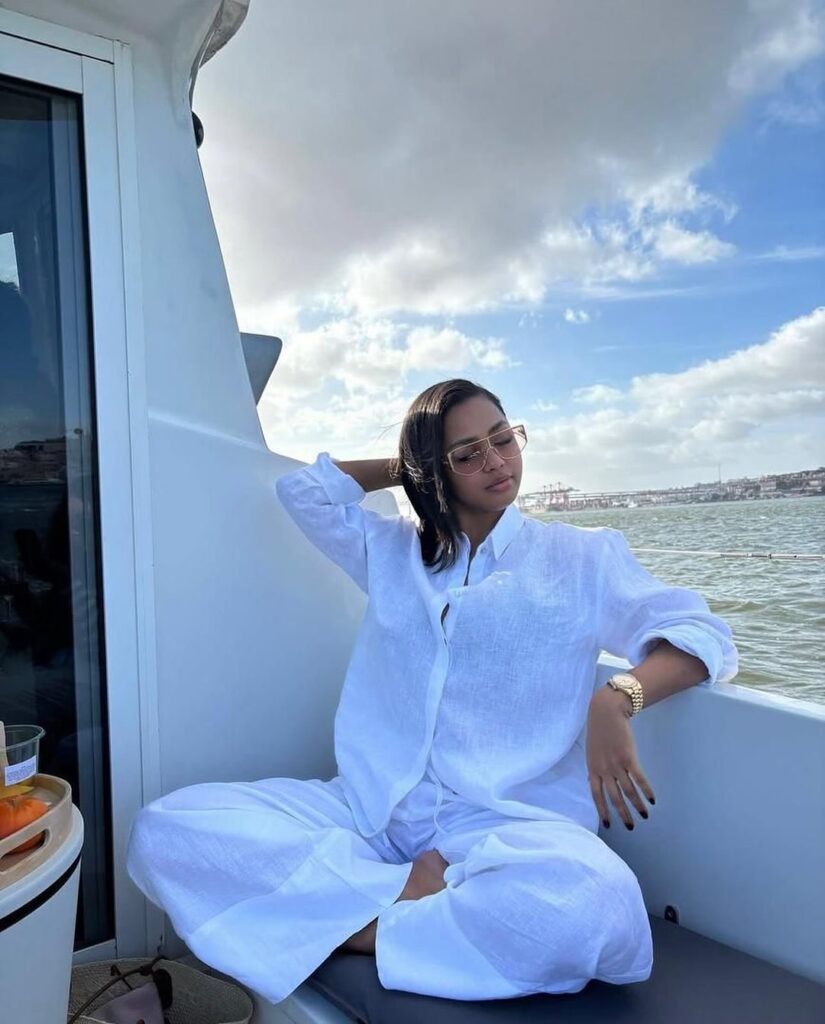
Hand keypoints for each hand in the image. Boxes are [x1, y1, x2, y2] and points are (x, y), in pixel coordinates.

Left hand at [586, 686, 655, 830]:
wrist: (607, 711)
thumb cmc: (598, 729)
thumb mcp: (591, 751)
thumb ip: (594, 767)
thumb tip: (593, 781)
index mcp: (593, 768)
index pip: (596, 795)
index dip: (602, 810)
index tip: (608, 825)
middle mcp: (604, 769)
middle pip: (614, 797)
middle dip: (622, 814)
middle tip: (630, 827)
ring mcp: (616, 764)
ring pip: (628, 791)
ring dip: (637, 805)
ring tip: (644, 816)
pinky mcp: (629, 758)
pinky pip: (639, 779)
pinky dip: (646, 790)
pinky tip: (652, 800)